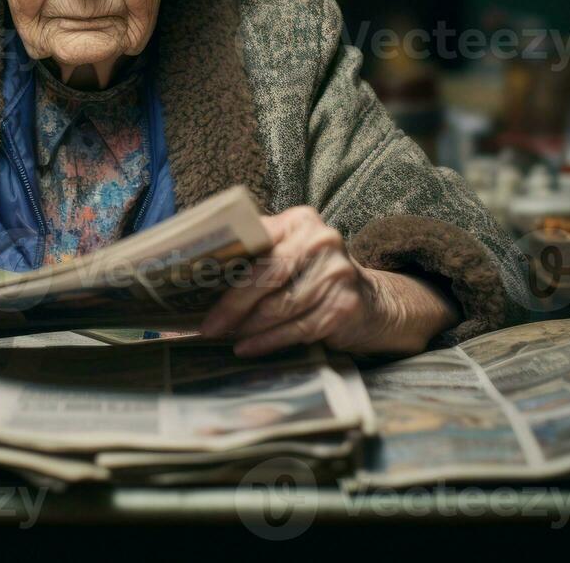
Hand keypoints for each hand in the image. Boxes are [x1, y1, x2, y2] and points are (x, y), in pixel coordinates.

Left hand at [199, 206, 458, 357]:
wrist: (374, 302)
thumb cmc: (314, 275)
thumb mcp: (291, 251)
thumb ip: (257, 251)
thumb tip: (200, 272)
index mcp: (301, 221)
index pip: (256, 240)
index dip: (224, 266)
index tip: (196, 286)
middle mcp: (323, 241)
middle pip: (267, 274)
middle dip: (233, 304)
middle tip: (208, 326)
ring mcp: (338, 274)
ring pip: (281, 306)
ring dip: (249, 326)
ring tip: (226, 337)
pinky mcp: (345, 306)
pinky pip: (298, 329)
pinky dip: (269, 341)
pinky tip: (249, 348)